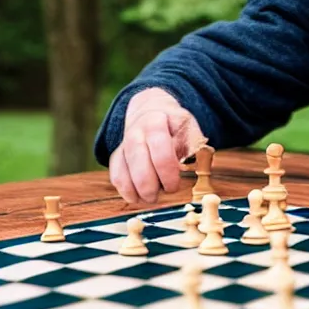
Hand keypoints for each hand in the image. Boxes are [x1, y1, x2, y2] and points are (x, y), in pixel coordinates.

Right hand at [109, 87, 207, 202]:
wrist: (152, 111)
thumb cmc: (176, 126)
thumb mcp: (188, 129)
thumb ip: (190, 148)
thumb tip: (191, 168)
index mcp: (156, 123)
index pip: (160, 154)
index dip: (168, 175)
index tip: (174, 186)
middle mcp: (135, 132)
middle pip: (140, 167)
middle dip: (152, 188)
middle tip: (163, 193)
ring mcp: (124, 144)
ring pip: (124, 174)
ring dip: (139, 192)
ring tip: (152, 198)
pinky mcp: (117, 155)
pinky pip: (116, 177)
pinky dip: (127, 191)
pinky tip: (138, 197)